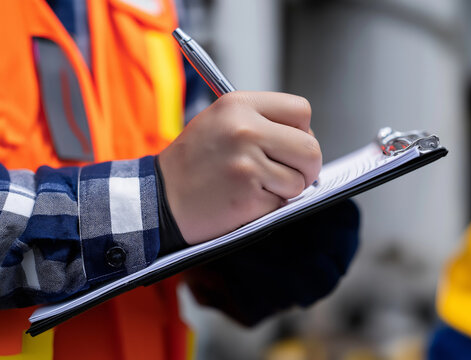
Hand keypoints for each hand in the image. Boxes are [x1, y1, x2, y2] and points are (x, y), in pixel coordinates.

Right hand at [159, 91, 321, 243]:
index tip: (292, 145)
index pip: (301, 111)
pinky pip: (282, 203)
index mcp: (239, 105)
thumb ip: (261, 121)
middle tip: (290, 174)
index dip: (303, 131)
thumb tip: (305, 138)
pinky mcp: (248, 195)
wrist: (160, 198)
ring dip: (285, 190)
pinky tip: (245, 200)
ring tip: (256, 186)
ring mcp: (247, 163)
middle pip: (310, 147)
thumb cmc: (193, 163)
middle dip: (306, 166)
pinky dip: (269, 206)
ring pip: (300, 180)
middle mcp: (245, 130)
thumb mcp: (220, 121)